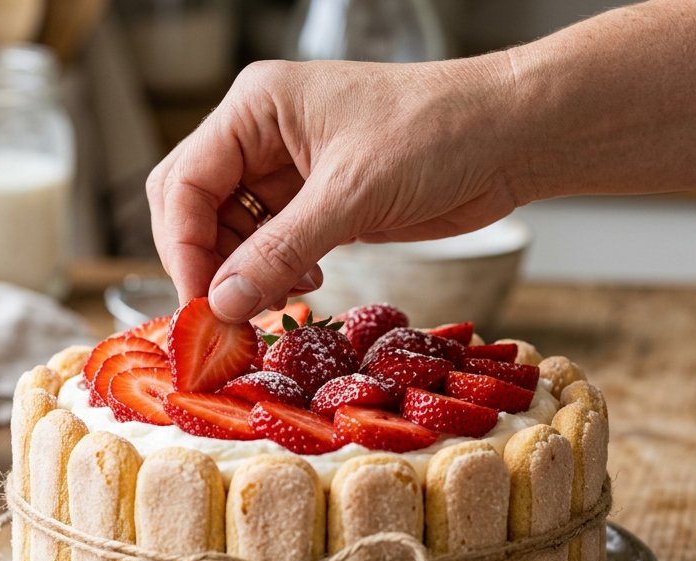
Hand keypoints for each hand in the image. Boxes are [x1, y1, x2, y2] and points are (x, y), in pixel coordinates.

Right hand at [146, 57, 522, 321]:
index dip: (183, 248)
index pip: (185, 182)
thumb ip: (278, 251)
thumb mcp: (351, 195)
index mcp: (254, 108)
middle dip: (205, 263)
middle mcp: (260, 134)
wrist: (512, 135)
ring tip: (272, 305)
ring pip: (229, 232)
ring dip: (242, 275)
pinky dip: (272, 274)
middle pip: (193, 206)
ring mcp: (286, 168)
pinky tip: (302, 288)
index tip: (201, 305)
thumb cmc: (437, 135)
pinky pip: (268, 245)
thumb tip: (219, 304)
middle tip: (225, 316)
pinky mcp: (316, 201)